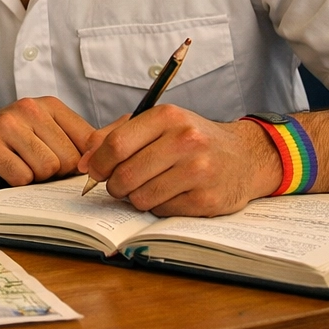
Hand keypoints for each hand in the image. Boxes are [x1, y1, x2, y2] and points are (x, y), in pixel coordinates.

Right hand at [0, 96, 94, 187]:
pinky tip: (5, 170)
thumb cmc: (9, 141)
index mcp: (49, 106)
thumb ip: (81, 138)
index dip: (83, 164)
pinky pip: (21, 177)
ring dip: (35, 178)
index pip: (89, 140)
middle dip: (55, 173)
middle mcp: (29, 109)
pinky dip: (16, 183)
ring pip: (46, 169)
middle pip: (68, 159)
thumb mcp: (46, 132)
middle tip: (34, 166)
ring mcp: (7, 125)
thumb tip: (120, 132)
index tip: (69, 170)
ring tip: (19, 166)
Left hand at [79, 106, 282, 216]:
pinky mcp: (207, 199)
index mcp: (168, 117)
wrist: (244, 157)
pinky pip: (162, 211)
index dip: (97, 163)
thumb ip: (116, 135)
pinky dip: (158, 207)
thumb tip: (84, 161)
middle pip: (125, 174)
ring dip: (136, 198)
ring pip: (141, 197)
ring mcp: (199, 171)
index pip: (116, 144)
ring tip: (148, 186)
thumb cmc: (192, 139)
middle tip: (119, 184)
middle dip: (114, 185)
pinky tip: (171, 194)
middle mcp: (186, 140)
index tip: (93, 171)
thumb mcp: (158, 124)